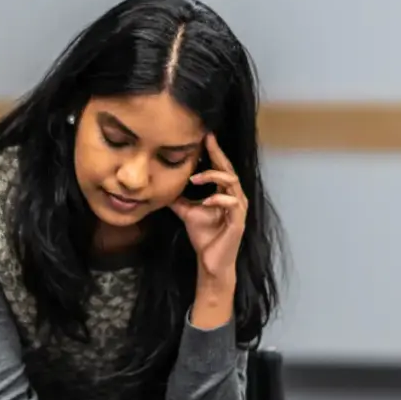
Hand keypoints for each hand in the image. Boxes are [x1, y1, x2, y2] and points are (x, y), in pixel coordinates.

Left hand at [170, 134, 247, 280]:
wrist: (211, 261)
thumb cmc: (204, 236)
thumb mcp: (187, 211)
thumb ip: (179, 198)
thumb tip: (161, 185)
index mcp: (225, 194)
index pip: (222, 168)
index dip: (215, 152)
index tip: (205, 137)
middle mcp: (235, 198)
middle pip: (229, 170)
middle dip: (218, 154)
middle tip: (207, 140)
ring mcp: (239, 210)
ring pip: (232, 183)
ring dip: (213, 177)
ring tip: (194, 178)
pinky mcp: (238, 222)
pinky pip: (232, 205)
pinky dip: (218, 200)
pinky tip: (205, 200)